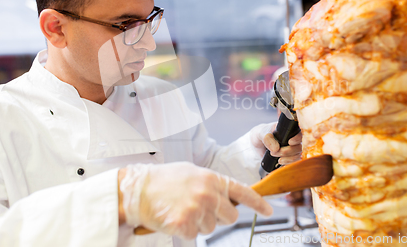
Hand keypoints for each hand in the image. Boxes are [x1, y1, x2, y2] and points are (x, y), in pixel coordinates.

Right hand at [118, 162, 271, 238]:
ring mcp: (197, 210)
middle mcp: (208, 194)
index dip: (258, 203)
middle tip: (201, 208)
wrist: (137, 189)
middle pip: (230, 216)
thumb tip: (228, 195)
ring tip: (182, 209)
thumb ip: (212, 183)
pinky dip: (185, 230)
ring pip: (212, 227)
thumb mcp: (192, 173)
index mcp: (211, 179)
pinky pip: (194, 234)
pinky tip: (175, 217)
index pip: (242, 192)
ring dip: (199, 222)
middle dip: (220, 216)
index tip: (269, 210)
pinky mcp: (185, 225)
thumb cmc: (163, 180)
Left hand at [250, 122, 302, 165]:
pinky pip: (294, 162)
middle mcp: (293, 138)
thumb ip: (267, 138)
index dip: (297, 138)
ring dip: (288, 158)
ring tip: (277, 158)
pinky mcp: (290, 157)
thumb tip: (276, 148)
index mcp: (287, 129)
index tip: (290, 142)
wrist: (257, 145)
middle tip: (275, 152)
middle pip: (300, 146)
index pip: (299, 132)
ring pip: (298, 155)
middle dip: (289, 151)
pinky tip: (280, 162)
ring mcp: (292, 148)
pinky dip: (288, 163)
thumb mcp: (261, 133)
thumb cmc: (260, 134)